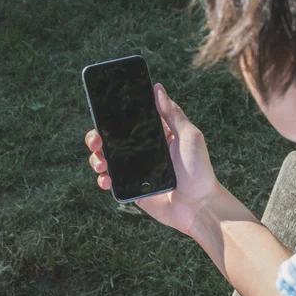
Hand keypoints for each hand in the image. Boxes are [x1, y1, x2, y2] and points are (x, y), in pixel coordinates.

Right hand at [85, 83, 221, 235]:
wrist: (199, 207)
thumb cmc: (199, 171)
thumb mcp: (189, 136)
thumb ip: (172, 114)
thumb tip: (157, 88)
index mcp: (156, 135)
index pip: (129, 121)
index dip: (113, 116)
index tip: (101, 111)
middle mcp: (143, 151)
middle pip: (111, 139)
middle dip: (97, 137)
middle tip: (96, 140)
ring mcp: (135, 171)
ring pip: (106, 159)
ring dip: (96, 158)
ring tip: (100, 162)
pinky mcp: (131, 189)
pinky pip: (111, 182)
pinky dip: (103, 178)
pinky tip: (105, 178)